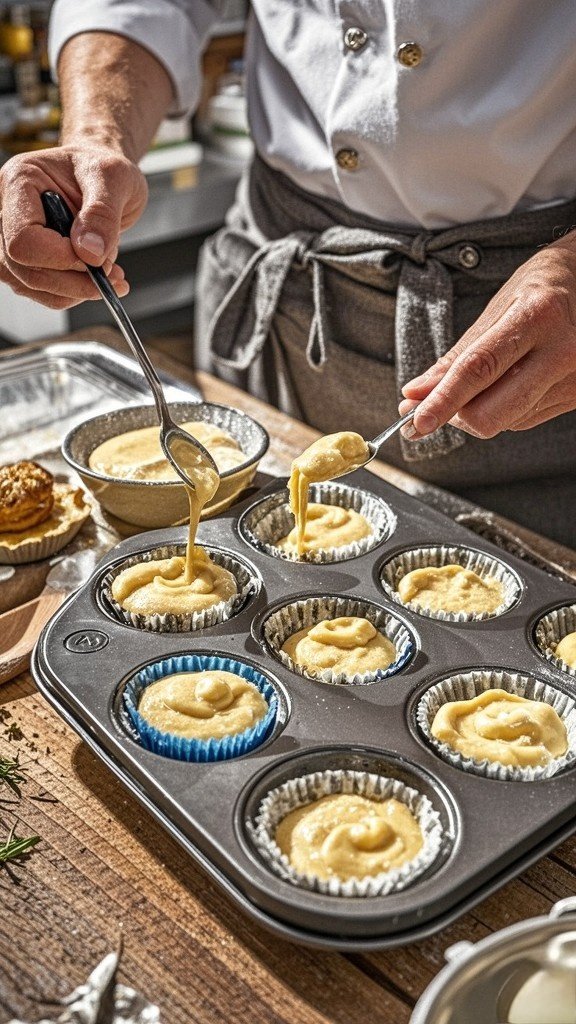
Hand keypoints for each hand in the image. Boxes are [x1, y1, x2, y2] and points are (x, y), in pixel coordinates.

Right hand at [0, 143, 147, 307]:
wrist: (105, 178)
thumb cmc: (104, 168)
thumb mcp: (114, 177)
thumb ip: (102, 212)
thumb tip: (90, 253)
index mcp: (20, 182)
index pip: (23, 239)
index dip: (60, 258)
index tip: (97, 259)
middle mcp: (8, 210)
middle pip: (24, 268)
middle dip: (73, 281)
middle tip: (112, 275)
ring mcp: (14, 237)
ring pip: (31, 285)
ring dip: (75, 290)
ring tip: (111, 275)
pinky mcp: (30, 258)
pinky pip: (43, 291)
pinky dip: (75, 293)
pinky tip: (100, 279)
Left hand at [399, 235, 575, 438]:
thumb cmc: (536, 293)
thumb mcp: (495, 311)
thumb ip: (455, 359)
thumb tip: (415, 395)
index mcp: (537, 317)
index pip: (479, 369)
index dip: (443, 400)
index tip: (417, 422)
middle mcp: (562, 351)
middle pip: (491, 412)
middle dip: (457, 415)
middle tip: (437, 406)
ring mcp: (575, 378)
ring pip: (504, 422)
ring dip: (478, 413)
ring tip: (480, 383)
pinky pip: (522, 421)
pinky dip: (502, 411)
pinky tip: (507, 384)